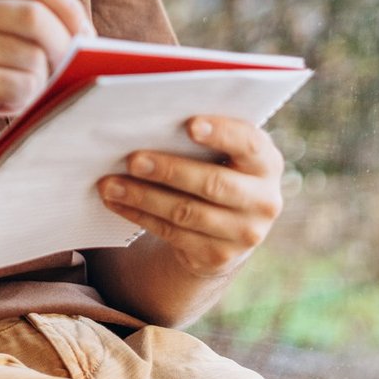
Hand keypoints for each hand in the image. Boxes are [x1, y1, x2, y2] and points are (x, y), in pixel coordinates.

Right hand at [0, 0, 93, 171]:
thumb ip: (21, 22)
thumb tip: (85, 30)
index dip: (68, 6)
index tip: (85, 32)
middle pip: (36, 15)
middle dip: (65, 43)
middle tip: (71, 66)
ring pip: (34, 55)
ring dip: (39, 80)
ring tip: (14, 91)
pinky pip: (23, 84)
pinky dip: (24, 99)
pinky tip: (2, 105)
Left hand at [97, 116, 283, 278]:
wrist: (230, 229)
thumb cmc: (219, 170)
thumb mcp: (227, 153)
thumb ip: (207, 138)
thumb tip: (151, 121)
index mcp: (267, 163)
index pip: (248, 144)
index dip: (221, 133)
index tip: (189, 124)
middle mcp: (264, 201)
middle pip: (213, 184)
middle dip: (169, 170)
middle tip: (132, 158)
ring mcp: (243, 234)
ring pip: (186, 213)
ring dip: (143, 197)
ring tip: (110, 183)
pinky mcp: (217, 256)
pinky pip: (172, 234)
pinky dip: (140, 215)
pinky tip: (117, 202)